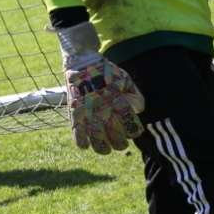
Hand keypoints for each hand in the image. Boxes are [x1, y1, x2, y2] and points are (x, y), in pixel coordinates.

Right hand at [57, 22, 144, 153]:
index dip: (134, 131)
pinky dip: (82, 142)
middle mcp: (103, 107)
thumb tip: (139, 111)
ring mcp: (87, 111)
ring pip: (96, 138)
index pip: (129, 122)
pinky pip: (77, 133)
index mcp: (117, 99)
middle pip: (114, 134)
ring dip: (102, 148)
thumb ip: (134, 95)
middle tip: (121, 145)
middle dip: (120, 144)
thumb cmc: (107, 73)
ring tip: (105, 150)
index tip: (134, 133)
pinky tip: (86, 145)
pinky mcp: (75, 112)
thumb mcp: (125, 79)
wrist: (83, 63)